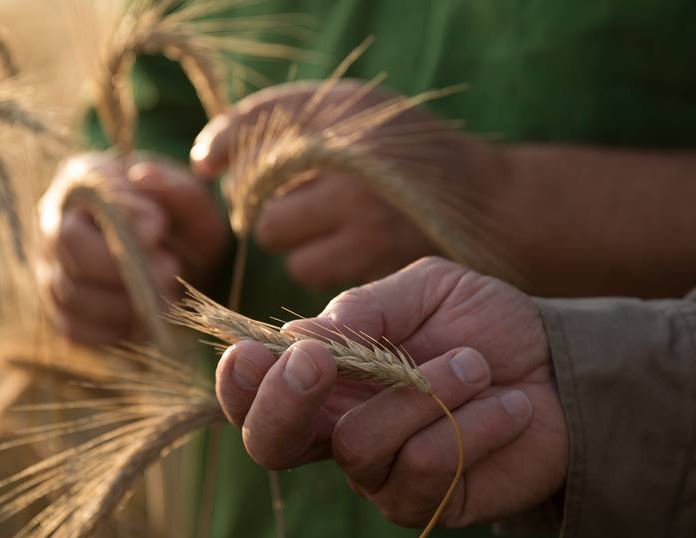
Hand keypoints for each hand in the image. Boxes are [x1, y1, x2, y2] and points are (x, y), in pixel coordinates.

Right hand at [37, 153, 225, 345]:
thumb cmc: (180, 221)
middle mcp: (54, 223)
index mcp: (83, 181)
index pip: (84, 197)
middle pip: (68, 249)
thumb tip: (142, 178)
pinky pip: (75, 329)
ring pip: (70, 295)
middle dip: (123, 269)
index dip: (121, 219)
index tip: (160, 230)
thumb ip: (173, 186)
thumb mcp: (192, 199)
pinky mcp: (60, 310)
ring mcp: (51, 268)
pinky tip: (146, 320)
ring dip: (124, 304)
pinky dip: (114, 330)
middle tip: (169, 271)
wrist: (180, 257)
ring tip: (165, 297)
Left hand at [190, 81, 491, 290]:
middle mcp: (353, 156)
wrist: (489, 202)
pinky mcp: (372, 256)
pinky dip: (317, 262)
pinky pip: (310, 269)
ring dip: (291, 236)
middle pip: (261, 191)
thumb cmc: (407, 157)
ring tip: (325, 225)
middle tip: (293, 199)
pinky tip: (345, 248)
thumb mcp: (354, 116)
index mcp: (347, 110)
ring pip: (281, 236)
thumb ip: (282, 123)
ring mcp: (363, 210)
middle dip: (265, 202)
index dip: (224, 143)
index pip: (257, 121)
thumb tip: (206, 164)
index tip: (206, 165)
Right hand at [213, 257, 567, 527]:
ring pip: (358, 445)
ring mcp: (380, 473)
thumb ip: (365, 309)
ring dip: (421, 393)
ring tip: (478, 364)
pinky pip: (422, 469)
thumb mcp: (426, 290)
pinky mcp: (429, 504)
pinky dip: (470, 426)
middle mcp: (339, 429)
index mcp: (326, 377)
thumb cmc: (486, 323)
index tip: (252, 353)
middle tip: (317, 363)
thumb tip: (300, 335)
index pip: (255, 393)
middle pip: (271, 444)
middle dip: (282, 403)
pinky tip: (509, 405)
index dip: (239, 382)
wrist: (563, 364)